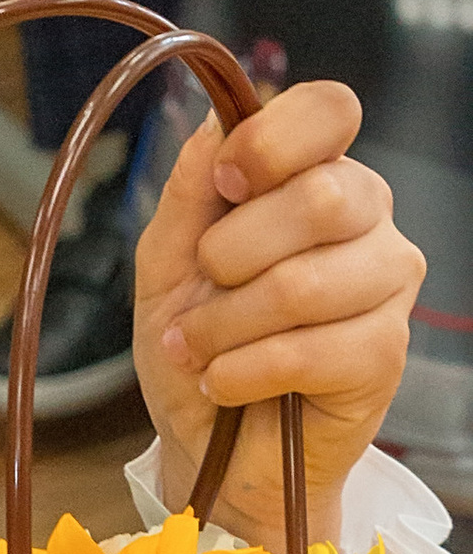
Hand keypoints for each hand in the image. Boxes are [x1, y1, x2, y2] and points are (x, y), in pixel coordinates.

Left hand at [135, 81, 423, 553]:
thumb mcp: (166, 259)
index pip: (330, 111)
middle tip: (204, 286)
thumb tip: (215, 122)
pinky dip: (245, 370)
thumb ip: (190, 190)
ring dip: (226, 324)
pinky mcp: (388, 352)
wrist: (209, 443)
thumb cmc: (194, 341)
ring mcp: (387, 283)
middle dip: (232, 252)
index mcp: (314, 172)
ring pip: (308, 282)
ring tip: (200, 348)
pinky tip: (226, 381)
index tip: (225, 180)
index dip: (274, 139)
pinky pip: (312, 349)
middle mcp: (365, 217)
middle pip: (323, 196)